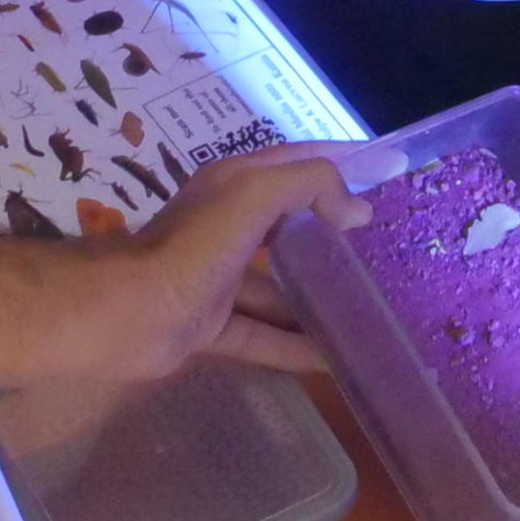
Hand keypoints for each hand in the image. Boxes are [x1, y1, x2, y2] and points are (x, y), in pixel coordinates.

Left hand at [81, 146, 358, 382]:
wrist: (128, 312)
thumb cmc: (194, 245)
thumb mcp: (254, 195)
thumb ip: (309, 186)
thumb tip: (356, 210)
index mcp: (236, 184)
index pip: (299, 161)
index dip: (343, 159)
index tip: (391, 166)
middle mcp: (229, 226)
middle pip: (292, 225)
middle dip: (334, 234)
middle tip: (385, 250)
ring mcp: (219, 278)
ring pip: (279, 288)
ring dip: (317, 301)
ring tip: (368, 314)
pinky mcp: (212, 326)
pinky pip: (264, 336)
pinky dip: (296, 348)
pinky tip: (335, 360)